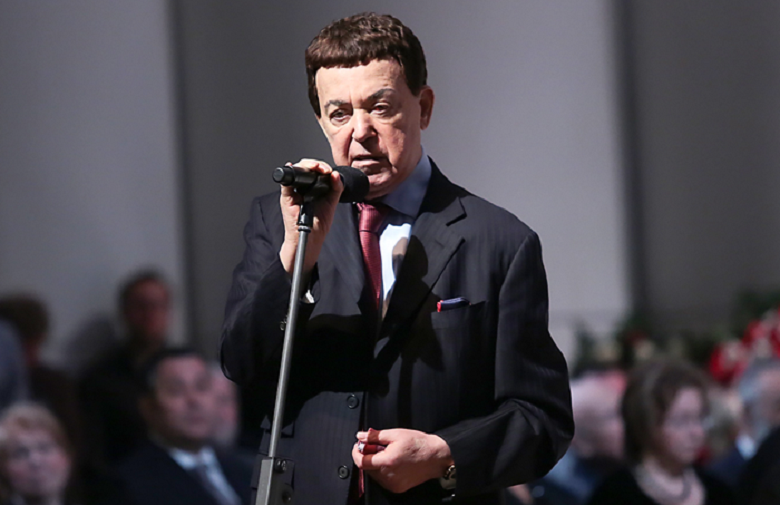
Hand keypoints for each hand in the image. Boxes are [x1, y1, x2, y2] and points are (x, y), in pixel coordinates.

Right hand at [279, 159, 342, 275]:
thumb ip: (336, 188)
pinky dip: (290, 173)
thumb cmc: (318, 224)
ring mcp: (293, 192)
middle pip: (305, 167)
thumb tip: (336, 174)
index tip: (330, 171)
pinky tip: (294, 167)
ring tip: (317, 168)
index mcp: (313, 187)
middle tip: (325, 169)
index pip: (315, 170)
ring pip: (296, 171)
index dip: (322, 167)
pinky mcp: (286, 197)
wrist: (311, 239)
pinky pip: (286, 183)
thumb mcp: (331, 202)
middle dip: (315, 164)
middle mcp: (301, 188)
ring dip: (306, 165)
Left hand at [352, 428, 453, 493]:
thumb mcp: (396, 434)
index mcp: (387, 462)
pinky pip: (383, 480)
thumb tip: (360, 436)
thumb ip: (375, 436)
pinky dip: (382, 471)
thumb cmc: (418, 444)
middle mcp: (388, 476)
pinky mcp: (398, 488)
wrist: (436, 457)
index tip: (358, 445)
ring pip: (374, 475)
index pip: (361, 461)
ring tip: (385, 452)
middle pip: (367, 468)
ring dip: (374, 464)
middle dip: (366, 456)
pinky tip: (391, 461)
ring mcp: (393, 484)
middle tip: (373, 445)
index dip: (356, 452)